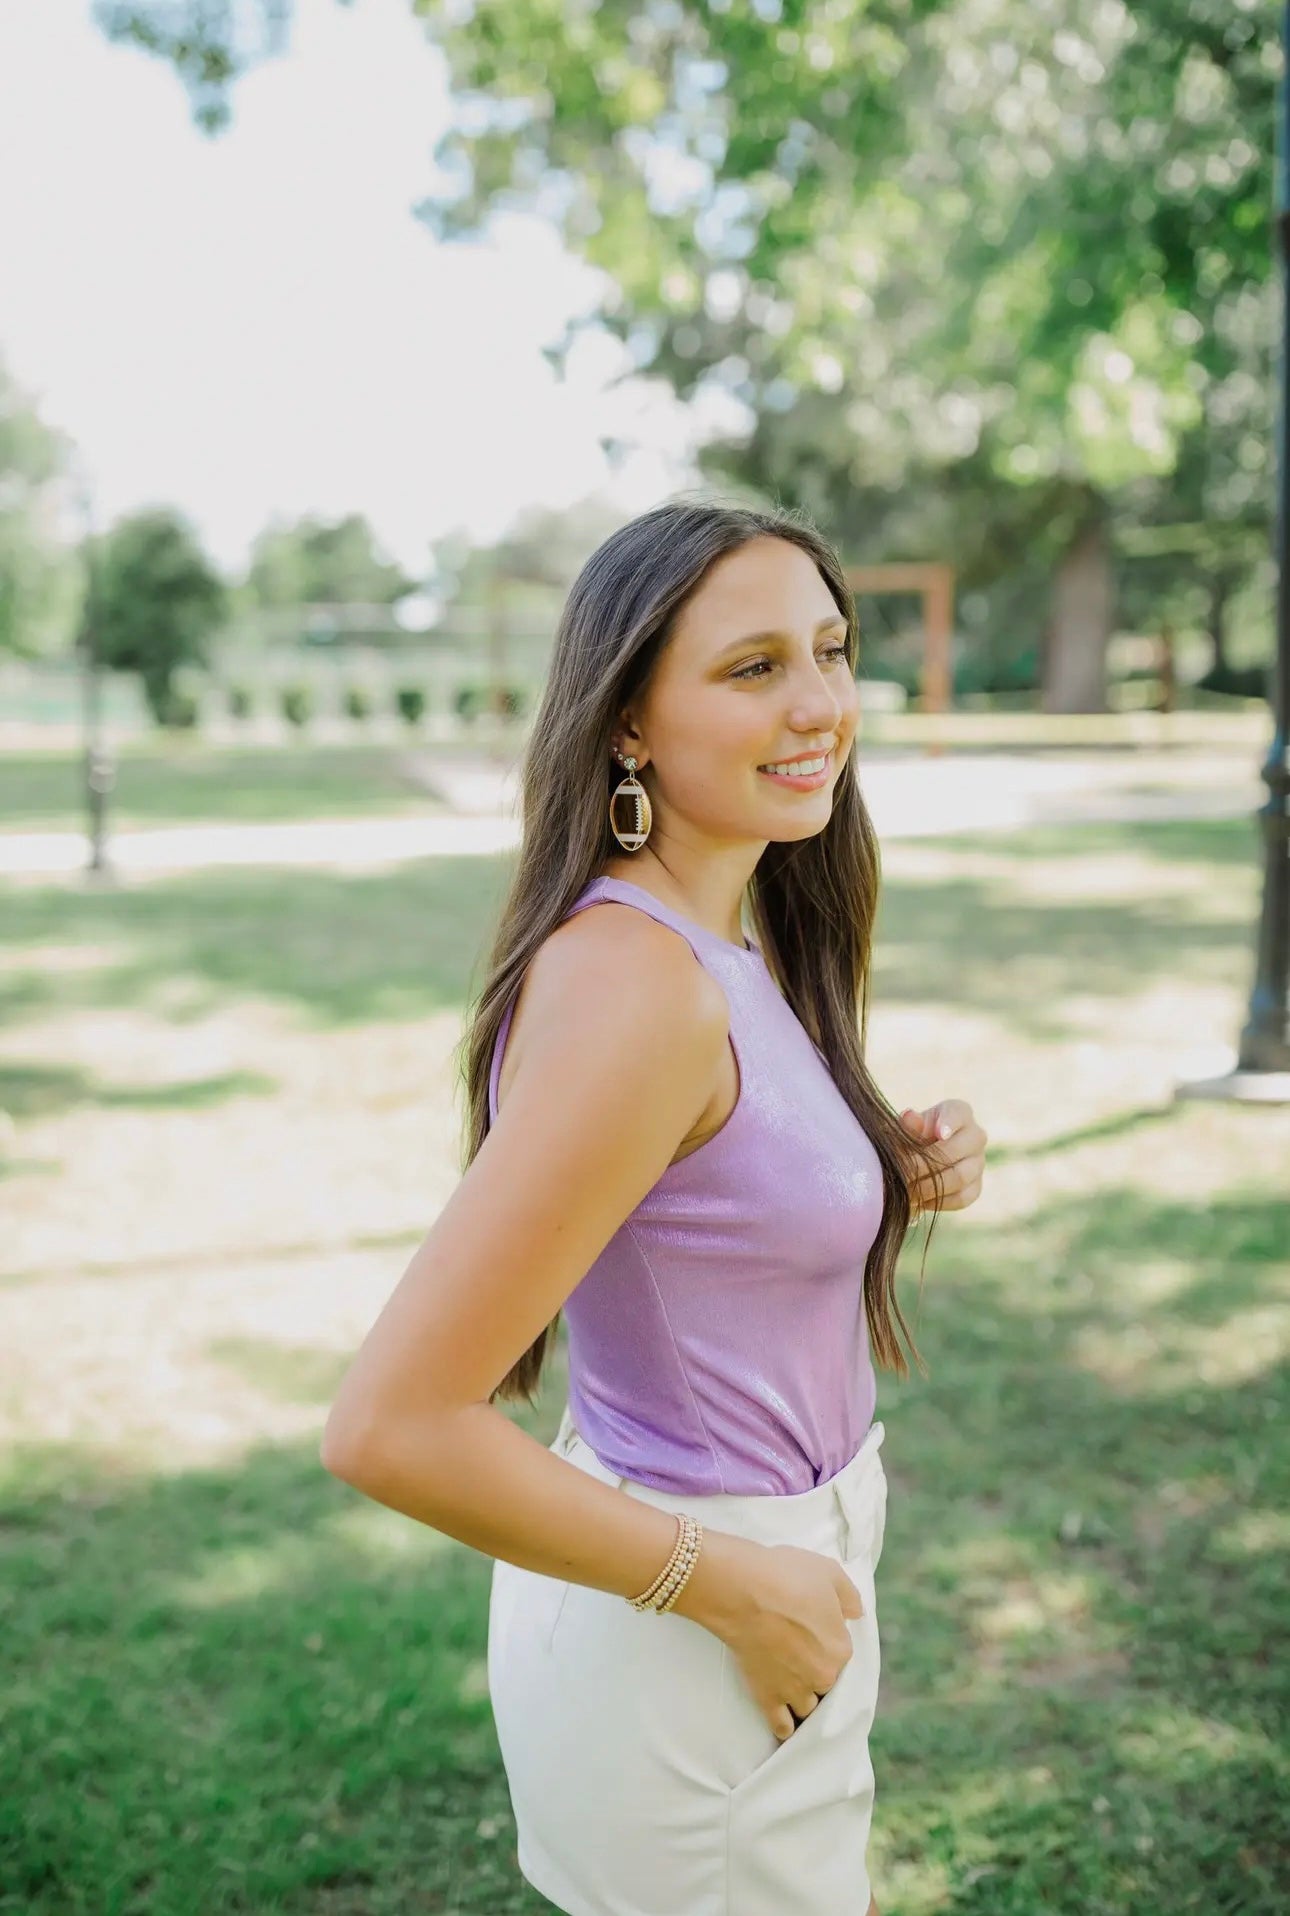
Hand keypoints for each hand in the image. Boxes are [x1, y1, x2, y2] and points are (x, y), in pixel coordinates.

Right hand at [717, 1541, 863, 1744]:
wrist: (741, 1591)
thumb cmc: (785, 1575)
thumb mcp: (829, 1572)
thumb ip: (850, 1597)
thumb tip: (856, 1615)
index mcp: (841, 1648)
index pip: (843, 1655)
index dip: (827, 1643)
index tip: (814, 1635)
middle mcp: (823, 1676)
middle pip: (827, 1684)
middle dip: (817, 1674)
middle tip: (800, 1659)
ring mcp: (795, 1691)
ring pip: (808, 1708)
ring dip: (803, 1701)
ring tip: (793, 1691)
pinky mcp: (767, 1698)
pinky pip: (783, 1727)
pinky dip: (785, 1727)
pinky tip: (785, 1724)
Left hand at [899, 1098, 986, 1216]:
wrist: (915, 1159)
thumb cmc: (909, 1136)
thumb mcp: (905, 1127)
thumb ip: (908, 1124)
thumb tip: (909, 1117)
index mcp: (959, 1112)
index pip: (959, 1114)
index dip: (950, 1123)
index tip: (939, 1134)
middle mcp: (975, 1135)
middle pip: (958, 1150)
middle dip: (927, 1163)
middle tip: (903, 1173)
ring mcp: (979, 1162)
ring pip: (960, 1176)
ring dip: (930, 1185)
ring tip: (907, 1189)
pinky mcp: (975, 1187)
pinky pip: (962, 1197)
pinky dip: (939, 1200)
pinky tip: (919, 1200)